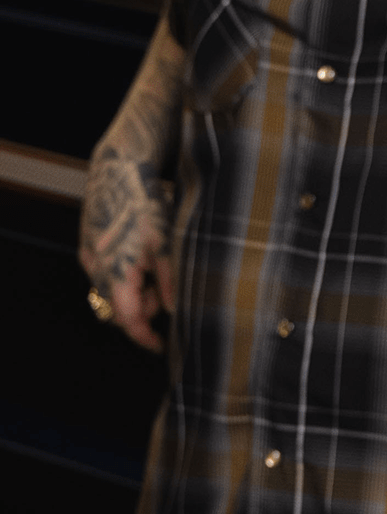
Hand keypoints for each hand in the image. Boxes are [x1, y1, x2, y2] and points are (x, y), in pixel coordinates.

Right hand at [79, 152, 174, 352]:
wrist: (118, 168)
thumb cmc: (145, 202)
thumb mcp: (166, 242)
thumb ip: (169, 280)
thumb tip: (172, 310)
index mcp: (116, 270)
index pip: (127, 318)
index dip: (144, 336)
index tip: (160, 345)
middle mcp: (96, 266)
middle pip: (118, 307)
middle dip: (142, 309)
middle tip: (164, 292)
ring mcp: (89, 255)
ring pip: (111, 290)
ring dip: (134, 292)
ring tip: (155, 268)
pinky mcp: (88, 245)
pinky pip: (104, 273)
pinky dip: (123, 276)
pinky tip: (140, 258)